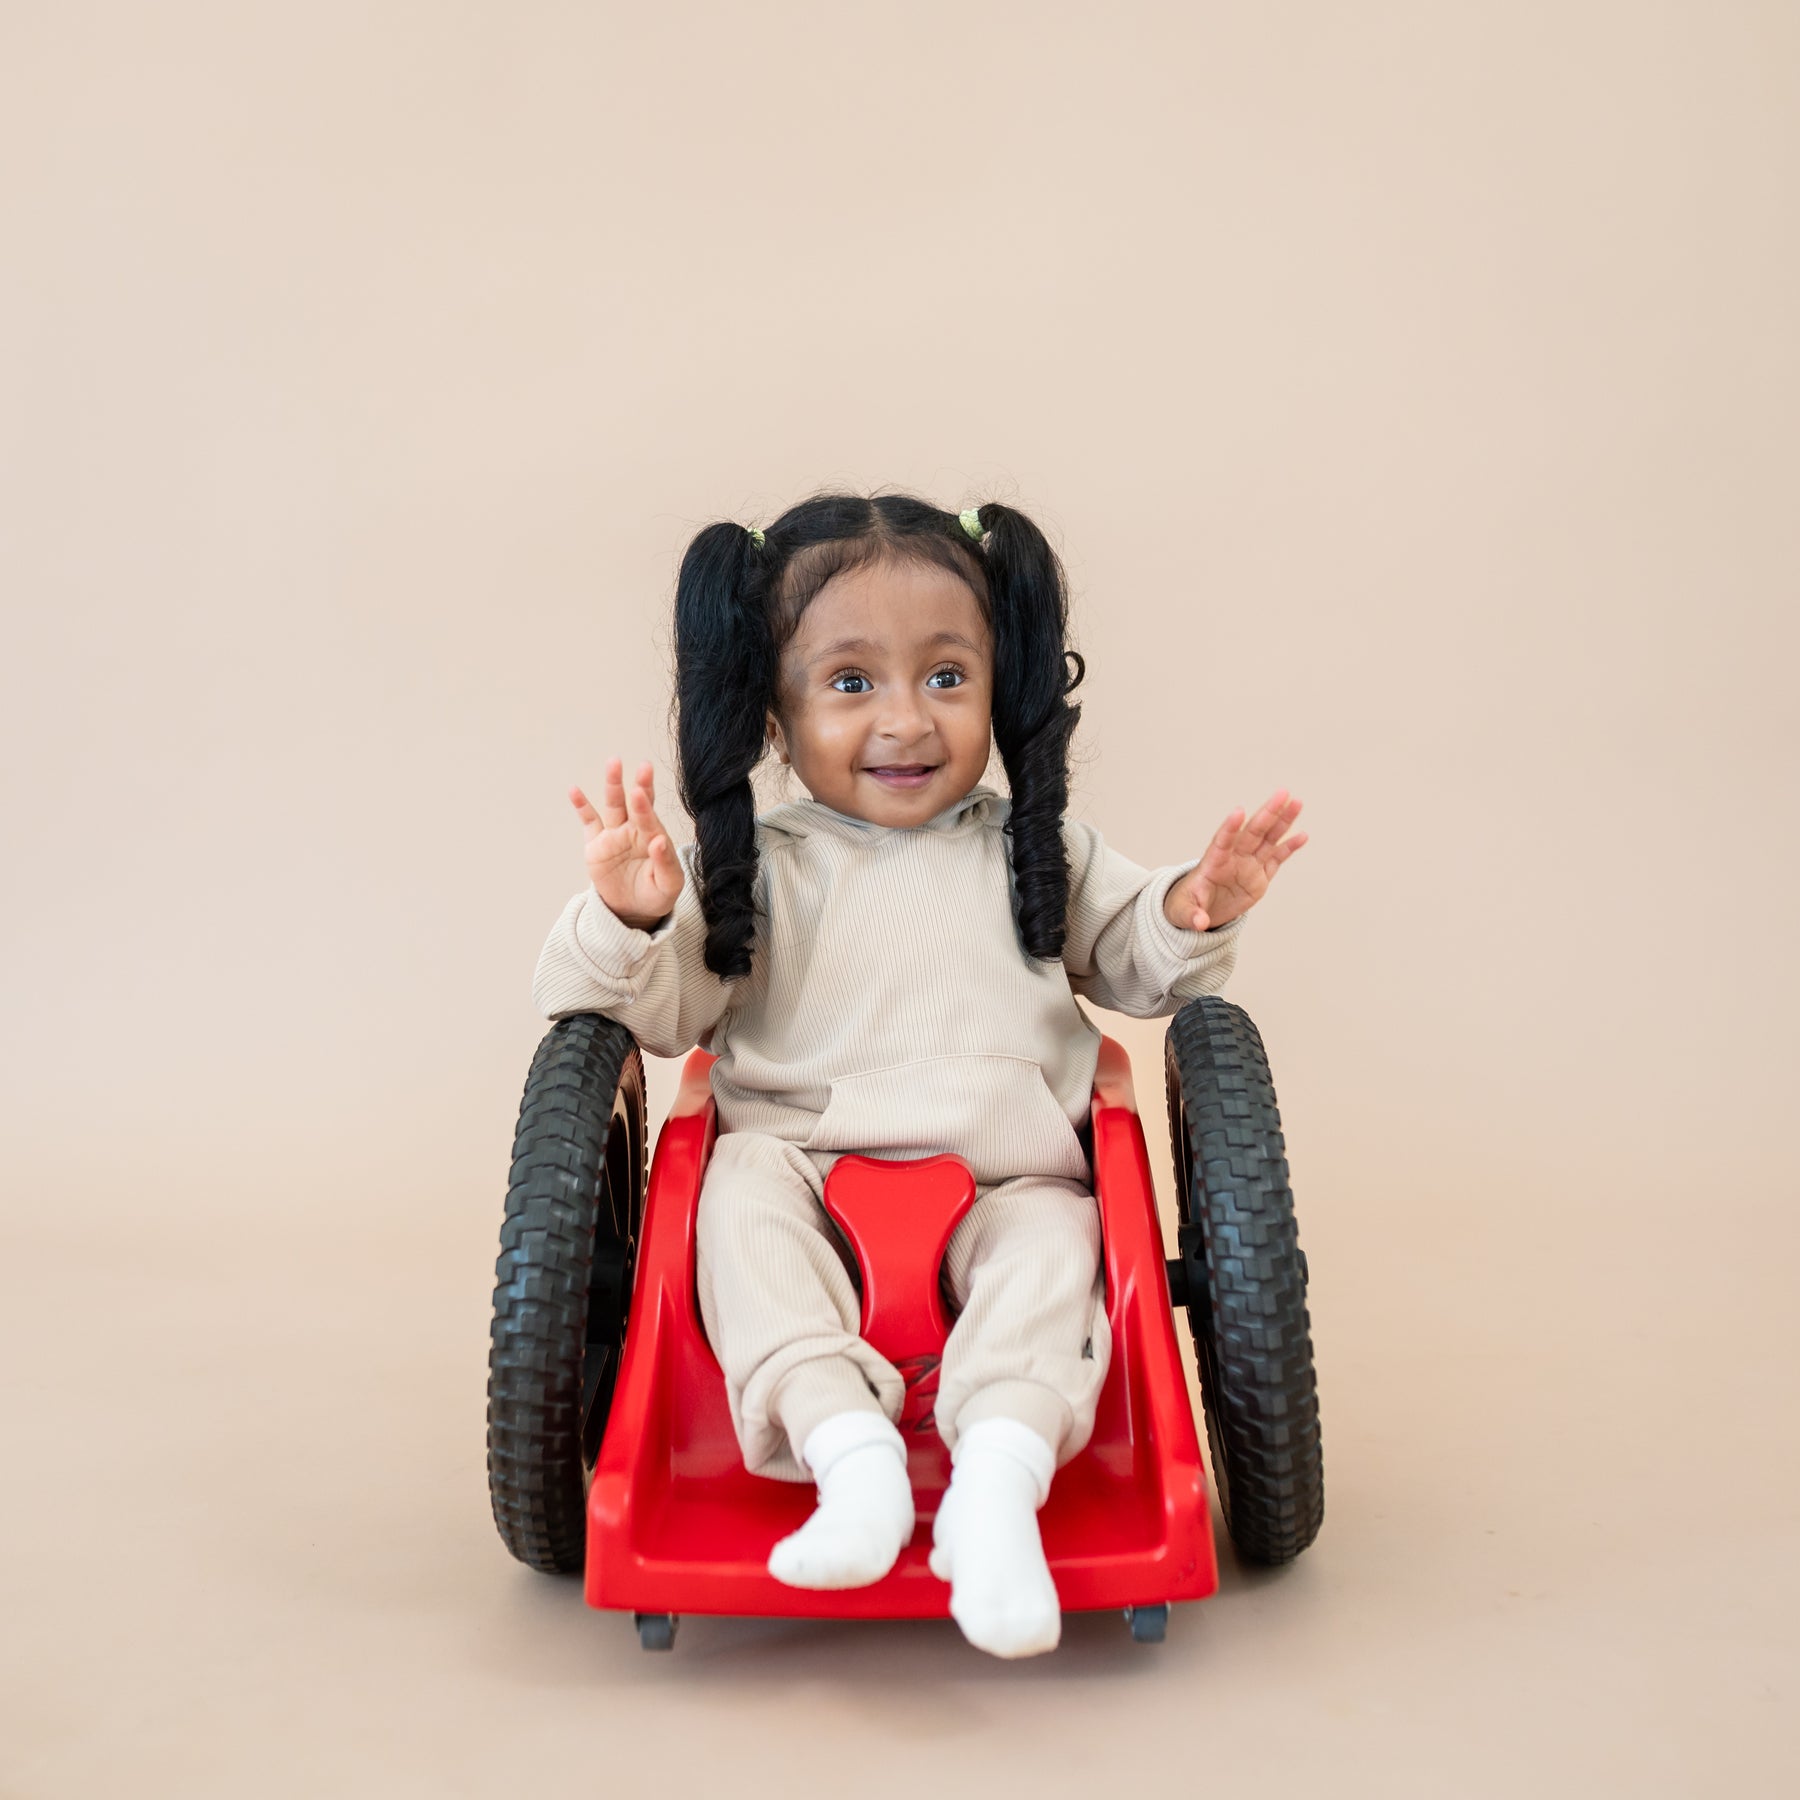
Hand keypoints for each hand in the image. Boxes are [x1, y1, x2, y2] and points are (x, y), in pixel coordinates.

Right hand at [571, 758, 684, 929]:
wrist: (633, 909)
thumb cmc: (656, 894)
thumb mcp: (667, 885)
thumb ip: (666, 864)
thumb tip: (660, 841)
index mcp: (654, 838)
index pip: (650, 819)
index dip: (645, 806)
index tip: (640, 792)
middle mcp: (635, 831)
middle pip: (636, 803)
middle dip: (639, 785)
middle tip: (643, 766)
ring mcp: (615, 835)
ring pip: (614, 805)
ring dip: (613, 785)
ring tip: (613, 763)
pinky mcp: (596, 844)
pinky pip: (588, 821)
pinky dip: (581, 806)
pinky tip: (574, 790)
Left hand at [1164, 789, 1307, 931]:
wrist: (1200, 909)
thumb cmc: (1187, 905)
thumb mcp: (1183, 912)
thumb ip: (1192, 915)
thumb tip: (1199, 923)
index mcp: (1212, 863)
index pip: (1221, 842)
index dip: (1229, 828)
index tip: (1239, 812)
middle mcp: (1233, 858)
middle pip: (1252, 832)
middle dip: (1267, 813)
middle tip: (1282, 793)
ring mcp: (1248, 864)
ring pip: (1268, 839)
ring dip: (1282, 821)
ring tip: (1297, 802)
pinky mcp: (1260, 875)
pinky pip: (1276, 858)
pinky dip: (1289, 848)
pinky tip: (1303, 835)